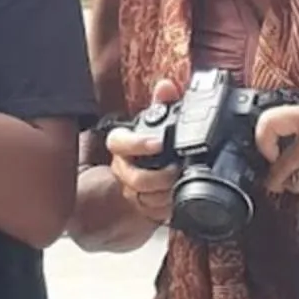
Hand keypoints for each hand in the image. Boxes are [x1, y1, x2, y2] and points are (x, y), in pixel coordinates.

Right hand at [105, 79, 182, 227]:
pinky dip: (166, 206)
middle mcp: (122, 167)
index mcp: (122, 144)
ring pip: (143, 197)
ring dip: (164, 193)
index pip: (119, 142)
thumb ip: (163, 102)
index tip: (158, 144)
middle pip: (133, 178)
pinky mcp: (140, 206)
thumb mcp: (160, 120)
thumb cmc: (153, 144)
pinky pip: (151, 212)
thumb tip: (166, 86)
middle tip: (176, 170)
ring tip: (179, 184)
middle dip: (158, 177)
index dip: (137, 144)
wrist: (151, 172)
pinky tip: (175, 197)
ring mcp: (129, 188)